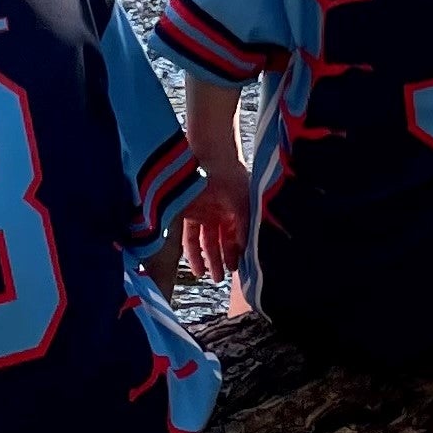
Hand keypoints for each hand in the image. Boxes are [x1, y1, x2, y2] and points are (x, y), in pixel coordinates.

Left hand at [181, 164, 254, 289]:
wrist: (211, 154)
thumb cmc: (232, 176)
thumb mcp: (244, 203)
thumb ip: (244, 227)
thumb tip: (246, 248)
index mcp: (235, 211)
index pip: (235, 238)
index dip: (236, 253)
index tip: (238, 270)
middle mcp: (219, 214)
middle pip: (219, 242)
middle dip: (221, 260)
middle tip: (220, 278)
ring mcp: (203, 213)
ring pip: (204, 242)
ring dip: (206, 259)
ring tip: (207, 276)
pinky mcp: (187, 211)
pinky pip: (188, 236)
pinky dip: (192, 251)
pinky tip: (195, 265)